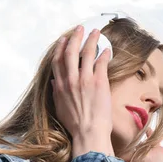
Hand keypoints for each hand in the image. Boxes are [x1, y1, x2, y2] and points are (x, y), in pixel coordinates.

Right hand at [51, 25, 112, 156]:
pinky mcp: (99, 82)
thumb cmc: (75, 124)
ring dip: (91, 40)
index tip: (64, 39)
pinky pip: (101, 63)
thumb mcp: (60, 107)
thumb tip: (55, 82)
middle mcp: (70, 80)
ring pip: (86, 54)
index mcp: (60, 85)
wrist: (88, 132)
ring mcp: (85, 80)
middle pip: (70, 52)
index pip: (58, 61)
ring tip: (96, 32)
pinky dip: (104, 54)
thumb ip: (58, 92)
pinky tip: (107, 49)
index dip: (61, 48)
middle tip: (80, 29)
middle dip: (75, 38)